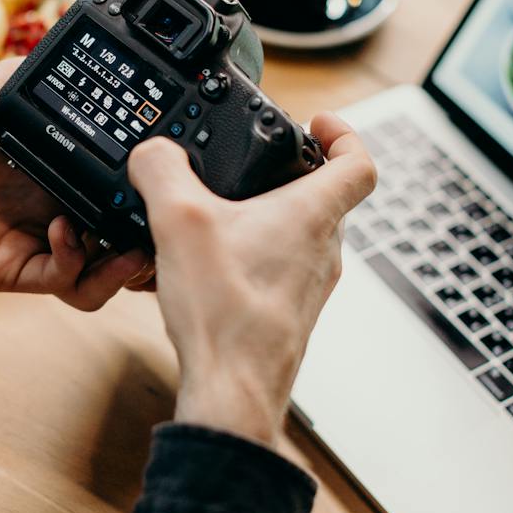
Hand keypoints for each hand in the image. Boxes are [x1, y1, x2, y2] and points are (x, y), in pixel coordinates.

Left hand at [0, 59, 152, 309]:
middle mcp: (61, 210)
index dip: (149, 195)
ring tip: (131, 244)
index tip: (169, 180)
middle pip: (123, 240)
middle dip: (150, 239)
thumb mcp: (3, 85)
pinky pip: (62, 279)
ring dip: (122, 266)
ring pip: (101, 275)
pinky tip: (66, 230)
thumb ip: (45, 71)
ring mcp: (41, 243)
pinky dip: (75, 261)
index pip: (122, 192)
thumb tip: (86, 42)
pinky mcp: (16, 269)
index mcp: (66, 171)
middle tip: (164, 221)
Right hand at [127, 114, 375, 446]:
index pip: (359, 162)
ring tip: (217, 217)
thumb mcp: (178, 221)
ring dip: (265, 219)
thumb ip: (162, 171)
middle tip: (253, 165)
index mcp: (313, 215)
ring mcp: (309, 285)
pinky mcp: (288, 313)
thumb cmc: (226, 314)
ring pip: (300, 236)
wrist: (232, 389)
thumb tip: (153, 152)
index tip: (316, 123)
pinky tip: (203, 268)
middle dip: (290, 174)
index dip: (343, 132)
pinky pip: (277, 271)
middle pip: (325, 197)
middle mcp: (322, 250)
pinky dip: (248, 257)